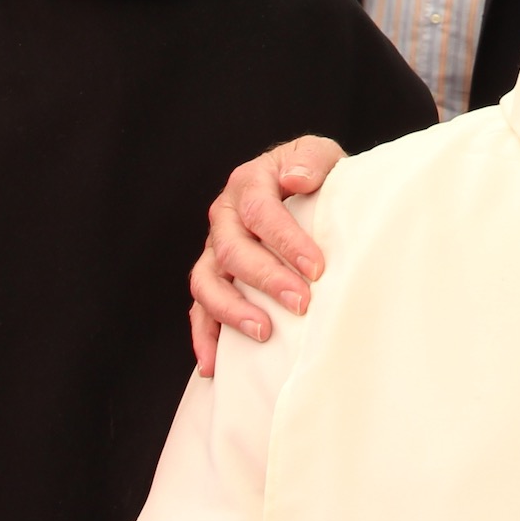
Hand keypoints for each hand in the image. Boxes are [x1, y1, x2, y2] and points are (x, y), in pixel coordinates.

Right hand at [188, 135, 347, 375]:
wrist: (306, 188)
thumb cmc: (317, 176)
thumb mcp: (320, 155)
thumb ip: (312, 161)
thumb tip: (298, 179)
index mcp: (248, 183)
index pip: (261, 212)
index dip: (287, 241)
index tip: (317, 268)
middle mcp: (224, 216)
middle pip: (233, 251)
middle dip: (267, 279)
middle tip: (301, 303)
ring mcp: (213, 250)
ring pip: (207, 282)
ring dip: (233, 310)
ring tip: (264, 332)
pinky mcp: (212, 279)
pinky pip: (199, 310)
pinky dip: (204, 337)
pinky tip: (214, 365)